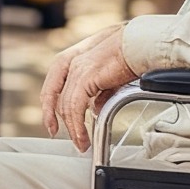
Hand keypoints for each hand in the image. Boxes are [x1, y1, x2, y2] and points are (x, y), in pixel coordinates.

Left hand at [40, 24, 135, 152]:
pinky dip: (78, 125)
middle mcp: (71, 61)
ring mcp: (77, 68)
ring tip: (82, 144)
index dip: (49, 107)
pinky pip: (75, 107)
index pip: (52, 85)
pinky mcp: (86, 76)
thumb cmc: (129, 55)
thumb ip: (100, 91)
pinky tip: (84, 136)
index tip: (53, 126)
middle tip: (73, 140)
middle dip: (60, 122)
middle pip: (56, 98)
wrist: (140, 45)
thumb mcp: (109, 75)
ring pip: (66, 106)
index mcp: (73, 57)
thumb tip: (96, 108)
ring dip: (73, 129)